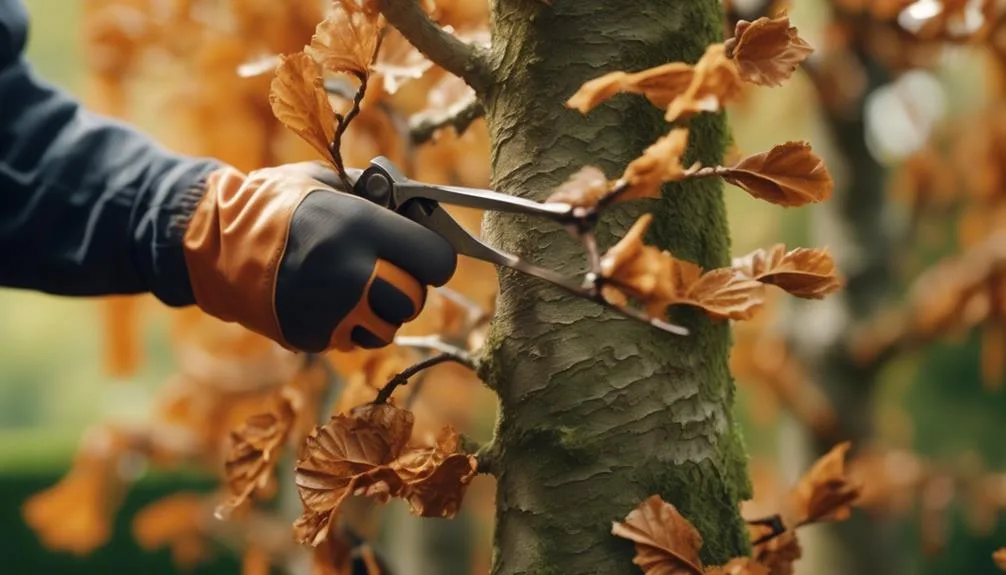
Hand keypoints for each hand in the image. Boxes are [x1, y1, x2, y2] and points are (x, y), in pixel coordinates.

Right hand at [182, 162, 457, 352]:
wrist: (215, 242)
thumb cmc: (278, 205)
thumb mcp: (329, 184)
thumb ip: (378, 201)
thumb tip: (419, 214)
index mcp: (361, 227)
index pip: (436, 260)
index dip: (433, 256)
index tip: (423, 253)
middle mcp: (351, 273)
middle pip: (414, 299)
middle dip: (407, 286)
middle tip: (388, 272)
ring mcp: (331, 310)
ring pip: (387, 328)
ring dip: (380, 311)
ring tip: (355, 287)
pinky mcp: (312, 336)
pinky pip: (352, 339)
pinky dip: (348, 325)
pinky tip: (326, 301)